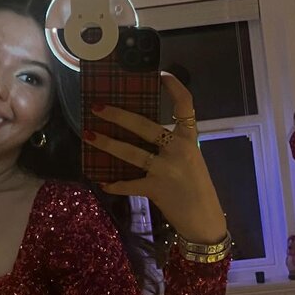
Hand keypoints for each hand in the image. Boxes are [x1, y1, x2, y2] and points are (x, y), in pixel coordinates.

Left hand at [84, 73, 226, 244]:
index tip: (160, 74)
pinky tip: (103, 182)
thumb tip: (139, 134)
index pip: (185, 105)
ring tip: (89, 135)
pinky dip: (115, 184)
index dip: (174, 86)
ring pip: (131, 152)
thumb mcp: (190, 159)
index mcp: (189, 139)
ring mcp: (167, 169)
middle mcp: (179, 149)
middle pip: (145, 126)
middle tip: (97, 107)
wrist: (205, 220)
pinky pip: (129, 184)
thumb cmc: (197, 188)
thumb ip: (171, 145)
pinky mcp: (156, 188)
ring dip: (107, 144)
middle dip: (118, 115)